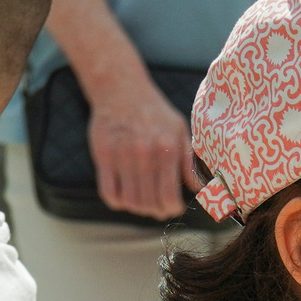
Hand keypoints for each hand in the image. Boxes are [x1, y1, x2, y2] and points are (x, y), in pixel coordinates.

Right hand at [85, 70, 197, 219]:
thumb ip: (188, 161)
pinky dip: (117, 202)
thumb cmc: (154, 110)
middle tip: (159, 209)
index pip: (168, 196)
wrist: (120, 88)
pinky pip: (108, 192)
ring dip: (138, 208)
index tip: (173, 208)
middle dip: (156, 211)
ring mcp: (121, 157)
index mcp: (167, 150)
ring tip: (143, 203)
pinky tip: (125, 197)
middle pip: (148, 203)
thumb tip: (197, 188)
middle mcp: (144, 155)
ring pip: (129, 201)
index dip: (172, 209)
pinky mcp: (102, 156)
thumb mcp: (180, 130)